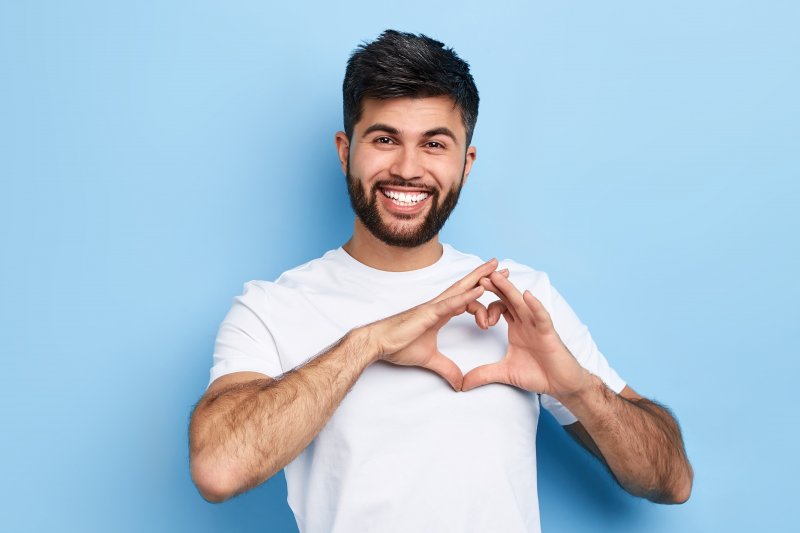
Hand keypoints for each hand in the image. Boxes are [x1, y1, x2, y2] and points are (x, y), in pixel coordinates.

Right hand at [365, 259, 505, 390]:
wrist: (379, 343)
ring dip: (480, 277)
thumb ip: (447, 369)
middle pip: (466, 286)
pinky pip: (452, 302)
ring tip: (497, 269)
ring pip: (462, 288)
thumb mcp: (430, 359)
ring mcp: (434, 306)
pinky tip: (480, 290)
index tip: (495, 294)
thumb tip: (460, 383)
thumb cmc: (398, 344)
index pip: (465, 299)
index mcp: (440, 313)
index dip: (481, 294)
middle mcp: (439, 305)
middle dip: (485, 276)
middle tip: (503, 267)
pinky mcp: (429, 313)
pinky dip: (467, 296)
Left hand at [461, 271, 590, 398]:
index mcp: (516, 326)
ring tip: (496, 277)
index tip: (473, 312)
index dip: (485, 306)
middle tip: (479, 276)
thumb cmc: (538, 374)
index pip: (499, 307)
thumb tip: (462, 384)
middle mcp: (526, 322)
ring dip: (509, 289)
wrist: (560, 385)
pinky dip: (535, 306)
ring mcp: (537, 325)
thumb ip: (483, 375)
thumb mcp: (504, 373)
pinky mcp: (549, 333)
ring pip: (522, 303)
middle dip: (495, 287)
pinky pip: (542, 317)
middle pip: (508, 299)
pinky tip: (527, 296)